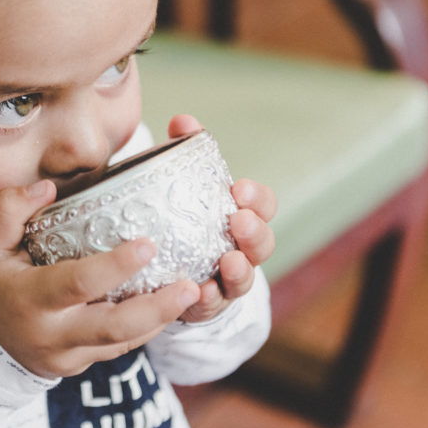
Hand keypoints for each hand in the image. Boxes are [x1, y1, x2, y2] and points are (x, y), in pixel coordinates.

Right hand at [0, 180, 200, 378]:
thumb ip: (9, 209)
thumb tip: (48, 188)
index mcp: (28, 299)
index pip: (77, 283)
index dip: (114, 266)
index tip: (147, 245)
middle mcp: (51, 333)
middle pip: (113, 327)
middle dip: (157, 308)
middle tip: (191, 285)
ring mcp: (68, 355)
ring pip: (123, 343)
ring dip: (161, 319)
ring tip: (194, 293)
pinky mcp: (79, 365)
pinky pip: (118, 348)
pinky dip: (146, 328)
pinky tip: (169, 306)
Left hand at [167, 115, 276, 322]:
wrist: (165, 268)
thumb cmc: (181, 216)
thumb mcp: (182, 183)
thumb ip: (185, 150)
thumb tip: (183, 121)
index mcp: (241, 215)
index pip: (262, 204)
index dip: (256, 198)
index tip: (240, 188)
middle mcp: (242, 248)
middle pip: (262, 243)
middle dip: (254, 231)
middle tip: (238, 220)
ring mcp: (227, 280)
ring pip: (245, 278)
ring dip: (239, 269)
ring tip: (228, 261)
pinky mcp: (207, 305)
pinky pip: (213, 305)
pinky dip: (209, 299)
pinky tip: (199, 291)